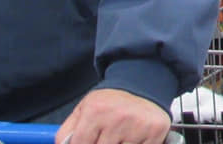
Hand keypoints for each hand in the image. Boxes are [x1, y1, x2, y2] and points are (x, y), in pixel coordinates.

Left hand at [56, 89, 170, 143]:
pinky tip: (133, 139)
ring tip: (120, 137)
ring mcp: (138, 125)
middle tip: (107, 137)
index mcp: (95, 110)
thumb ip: (66, 134)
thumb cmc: (110, 103)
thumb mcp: (83, 110)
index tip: (92, 141)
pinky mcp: (156, 130)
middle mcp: (118, 116)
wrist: (144, 84)